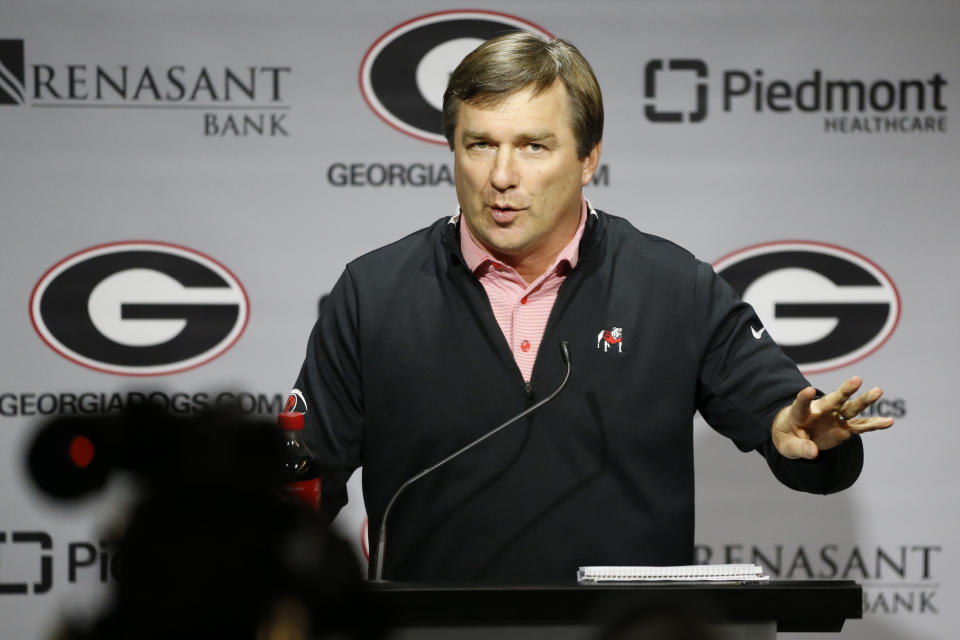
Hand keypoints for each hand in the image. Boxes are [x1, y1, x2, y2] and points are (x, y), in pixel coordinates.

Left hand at [771, 377, 893, 459]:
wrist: (796, 437)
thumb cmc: (788, 437)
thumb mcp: (787, 445)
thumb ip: (799, 447)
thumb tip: (814, 453)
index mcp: (799, 413)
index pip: (801, 404)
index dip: (804, 397)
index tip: (809, 390)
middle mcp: (820, 412)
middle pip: (833, 399)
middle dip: (845, 390)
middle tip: (857, 379)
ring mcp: (834, 418)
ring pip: (851, 408)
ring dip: (864, 400)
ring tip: (878, 391)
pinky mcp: (844, 429)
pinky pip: (860, 426)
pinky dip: (874, 425)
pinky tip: (889, 422)